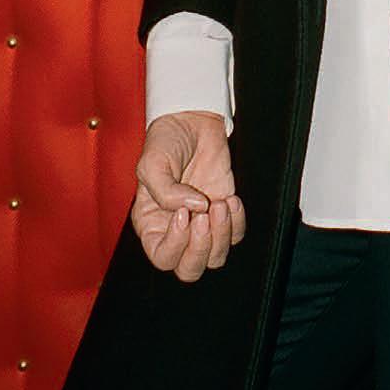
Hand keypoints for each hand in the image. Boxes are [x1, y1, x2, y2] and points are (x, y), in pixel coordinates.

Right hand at [132, 110, 245, 281]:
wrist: (192, 120)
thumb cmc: (166, 141)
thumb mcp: (152, 163)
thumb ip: (165, 191)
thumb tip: (194, 208)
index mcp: (151, 225)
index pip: (162, 257)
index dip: (175, 244)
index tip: (181, 213)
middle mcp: (176, 231)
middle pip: (190, 269)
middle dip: (200, 249)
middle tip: (203, 216)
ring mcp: (202, 223)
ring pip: (215, 258)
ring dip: (221, 235)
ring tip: (219, 204)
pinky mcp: (224, 211)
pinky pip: (236, 235)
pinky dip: (237, 223)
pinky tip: (231, 200)